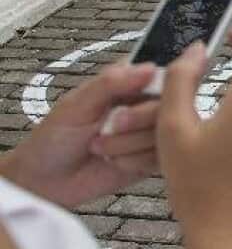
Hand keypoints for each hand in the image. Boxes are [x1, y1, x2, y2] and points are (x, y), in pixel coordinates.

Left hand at [2, 63, 160, 207]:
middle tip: (112, 126)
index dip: (159, 88)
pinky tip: (114, 162)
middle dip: (138, 120)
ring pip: (165, 134)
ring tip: (102, 147)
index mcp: (126, 84)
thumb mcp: (78, 104)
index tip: (137, 100)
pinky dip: (135, 161)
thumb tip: (149, 68)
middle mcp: (142, 107)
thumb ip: (112, 83)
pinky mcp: (152, 159)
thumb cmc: (54, 138)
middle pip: (168, 106)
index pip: (161, 76)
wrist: (45, 181)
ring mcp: (148, 134)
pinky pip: (161, 157)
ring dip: (130, 144)